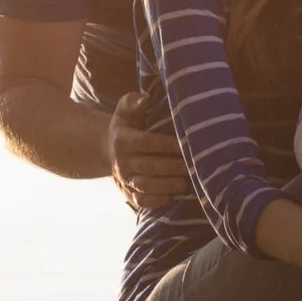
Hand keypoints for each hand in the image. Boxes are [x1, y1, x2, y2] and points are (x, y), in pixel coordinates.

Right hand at [108, 93, 186, 210]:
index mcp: (122, 140)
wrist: (107, 150)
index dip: (166, 144)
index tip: (185, 144)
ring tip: (187, 182)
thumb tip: (145, 99)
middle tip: (194, 165)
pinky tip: (174, 195)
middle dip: (173, 167)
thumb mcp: (125, 110)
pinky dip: (158, 200)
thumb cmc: (126, 126)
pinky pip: (142, 201)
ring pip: (146, 186)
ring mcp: (124, 180)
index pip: (146, 142)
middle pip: (149, 166)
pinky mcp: (127, 194)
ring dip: (168, 185)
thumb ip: (133, 101)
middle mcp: (121, 162)